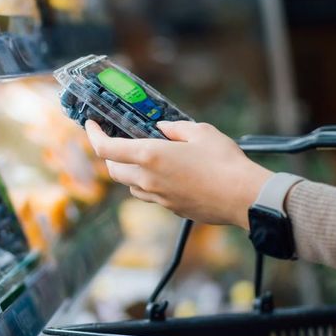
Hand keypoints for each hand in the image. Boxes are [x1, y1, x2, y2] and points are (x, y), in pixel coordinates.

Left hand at [85, 120, 273, 226]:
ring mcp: (158, 197)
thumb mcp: (200, 132)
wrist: (244, 197)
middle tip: (117, 141)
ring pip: (130, 185)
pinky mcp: (170, 209)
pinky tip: (166, 175)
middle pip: (113, 170)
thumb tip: (163, 129)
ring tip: (144, 158)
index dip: (93, 135)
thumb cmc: (225, 162)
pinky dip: (148, 184)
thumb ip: (176, 129)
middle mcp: (148, 179)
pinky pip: (149, 196)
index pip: (106, 149)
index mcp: (150, 156)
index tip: (91, 126)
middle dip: (110, 155)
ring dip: (129, 172)